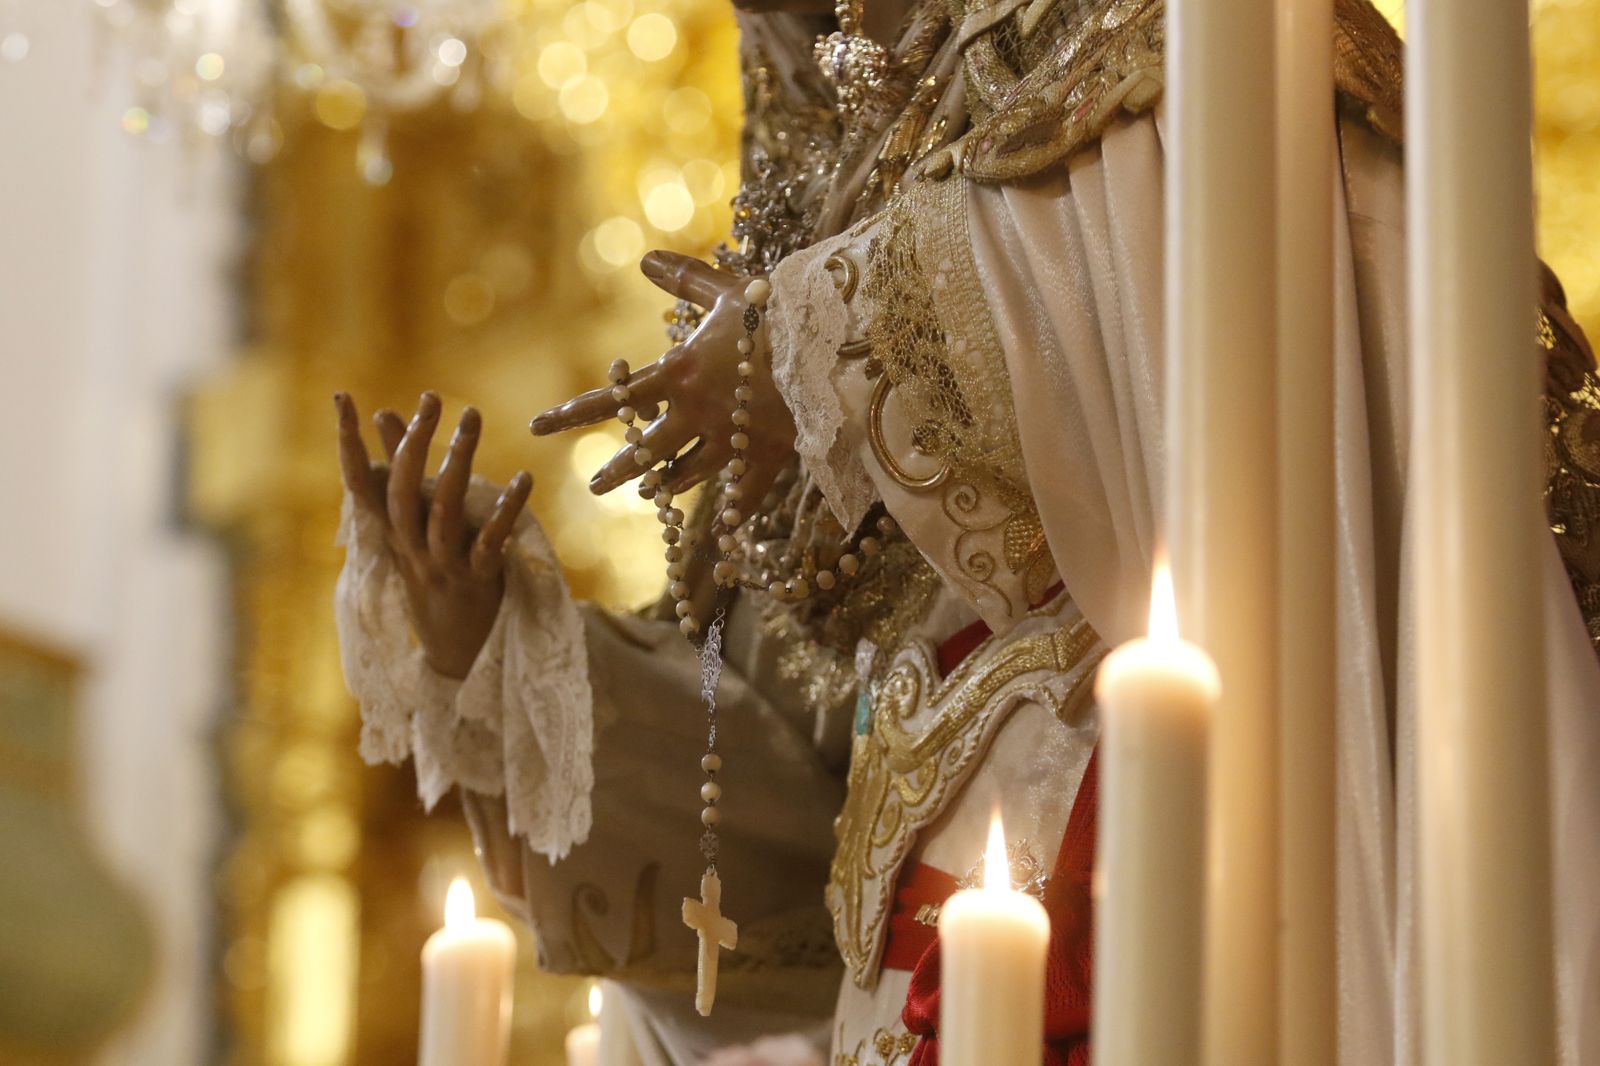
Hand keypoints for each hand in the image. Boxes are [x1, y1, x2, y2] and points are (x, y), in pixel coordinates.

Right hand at [336, 391, 532, 679]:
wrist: (456, 650)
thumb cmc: (435, 575)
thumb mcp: (414, 527)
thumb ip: (402, 471)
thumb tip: (384, 412)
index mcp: (392, 533)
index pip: (358, 483)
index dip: (348, 442)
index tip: (343, 397)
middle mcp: (410, 547)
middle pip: (401, 492)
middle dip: (413, 442)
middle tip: (433, 398)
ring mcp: (442, 565)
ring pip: (441, 512)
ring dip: (457, 462)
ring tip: (472, 418)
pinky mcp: (477, 581)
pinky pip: (489, 543)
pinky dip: (507, 511)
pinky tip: (525, 479)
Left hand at [528, 250, 796, 508]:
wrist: (834, 342)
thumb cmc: (779, 310)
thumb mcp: (727, 290)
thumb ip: (685, 279)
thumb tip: (646, 259)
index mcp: (680, 373)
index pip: (612, 398)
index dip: (572, 414)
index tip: (537, 427)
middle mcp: (697, 413)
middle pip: (645, 453)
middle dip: (618, 471)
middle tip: (596, 486)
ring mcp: (732, 441)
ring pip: (686, 476)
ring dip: (664, 486)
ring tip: (651, 494)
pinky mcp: (769, 459)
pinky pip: (741, 497)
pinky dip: (729, 513)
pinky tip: (720, 529)